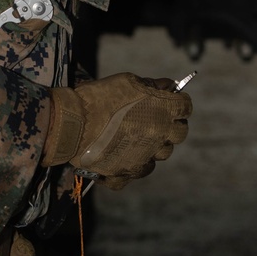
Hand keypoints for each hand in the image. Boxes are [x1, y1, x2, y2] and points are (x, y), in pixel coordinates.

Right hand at [43, 72, 191, 182]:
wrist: (71, 123)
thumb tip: (168, 87)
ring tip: (137, 138)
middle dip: (172, 125)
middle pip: (179, 134)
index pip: (185, 107)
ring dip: (154, 146)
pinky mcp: (124, 173)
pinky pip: (135, 172)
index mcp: (163, 112)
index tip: (172, 100)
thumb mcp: (128, 81)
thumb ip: (152, 85)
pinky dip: (131, 165)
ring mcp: (143, 158)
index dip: (179, 102)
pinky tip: (121, 156)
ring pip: (160, 155)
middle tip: (157, 120)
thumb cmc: (98, 98)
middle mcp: (159, 137)